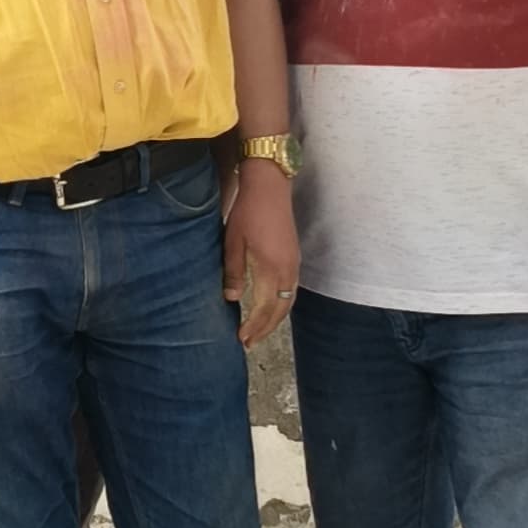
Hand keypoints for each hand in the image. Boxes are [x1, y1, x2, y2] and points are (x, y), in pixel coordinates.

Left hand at [223, 161, 297, 352]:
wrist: (270, 186)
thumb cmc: (248, 211)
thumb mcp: (233, 242)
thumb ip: (234, 272)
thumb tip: (233, 299)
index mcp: (272, 268)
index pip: (266, 309)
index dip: (255, 326)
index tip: (242, 338)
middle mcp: (288, 269)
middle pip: (281, 310)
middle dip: (265, 328)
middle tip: (249, 342)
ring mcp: (294, 263)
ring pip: (289, 301)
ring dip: (275, 318)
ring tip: (259, 330)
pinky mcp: (294, 256)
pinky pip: (291, 289)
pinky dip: (282, 304)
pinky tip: (271, 307)